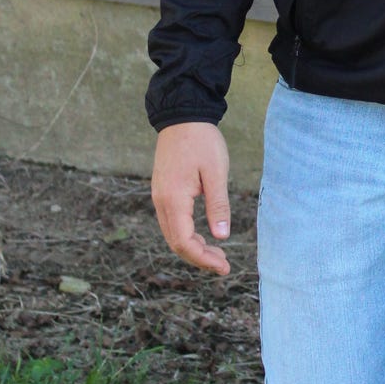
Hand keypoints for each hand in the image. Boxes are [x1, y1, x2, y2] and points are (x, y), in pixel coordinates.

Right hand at [151, 121, 231, 274]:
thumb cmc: (202, 141)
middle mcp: (161, 202)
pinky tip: (205, 236)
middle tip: (224, 265)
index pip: (184, 242)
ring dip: (193, 248)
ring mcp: (160, 197)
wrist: (182, 116)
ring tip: (218, 254)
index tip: (224, 267)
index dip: (203, 259)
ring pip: (173, 234)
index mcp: (174, 199)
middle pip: (176, 243)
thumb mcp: (216, 172)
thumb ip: (218, 206)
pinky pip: (172, 223)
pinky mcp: (163, 192)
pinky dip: (187, 235)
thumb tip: (222, 237)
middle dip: (199, 258)